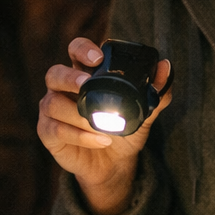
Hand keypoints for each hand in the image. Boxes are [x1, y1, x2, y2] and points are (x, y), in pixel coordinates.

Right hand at [37, 37, 171, 214]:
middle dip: (69, 77)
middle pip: (54, 74)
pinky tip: (100, 140)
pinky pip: (56, 130)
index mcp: (84, 74)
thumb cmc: (123, 131)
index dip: (82, 49)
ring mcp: (52, 110)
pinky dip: (79, 135)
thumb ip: (155, 91)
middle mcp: (63, 89)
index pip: (76, 50)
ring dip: (77, 114)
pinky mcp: (48, 133)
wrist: (114, 165)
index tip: (97, 58)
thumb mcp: (143, 112)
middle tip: (86, 84)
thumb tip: (166, 67)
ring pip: (53, 104)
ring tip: (101, 125)